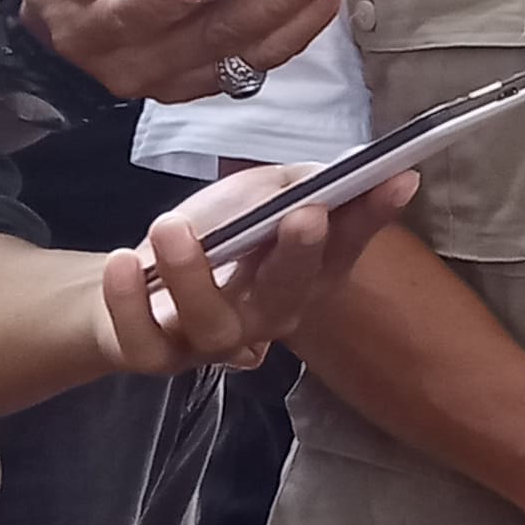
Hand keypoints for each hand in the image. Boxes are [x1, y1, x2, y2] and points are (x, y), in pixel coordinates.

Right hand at [18, 0, 352, 104]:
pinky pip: (262, 60)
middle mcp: (140, 65)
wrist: (70, 25)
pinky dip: (299, 28)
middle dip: (272, 1)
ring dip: (301, 15)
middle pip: (212, 38)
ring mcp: (179, 79)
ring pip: (248, 55)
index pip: (133, 18)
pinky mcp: (209, 79)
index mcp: (94, 30)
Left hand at [96, 163, 420, 373]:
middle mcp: (267, 316)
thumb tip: (345, 170)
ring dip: (194, 275)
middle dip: (300, 255)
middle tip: (305, 212)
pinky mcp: (156, 354)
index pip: (345, 248)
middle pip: (289, 296)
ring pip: (215, 326)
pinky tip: (126, 261)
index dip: (372, 216)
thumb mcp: (260, 194)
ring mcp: (212, 341)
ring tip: (173, 225)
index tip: (397, 177)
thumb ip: (300, 184)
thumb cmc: (214, 233)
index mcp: (302, 277)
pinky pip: (145, 343)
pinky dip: (131, 304)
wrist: (137, 275)